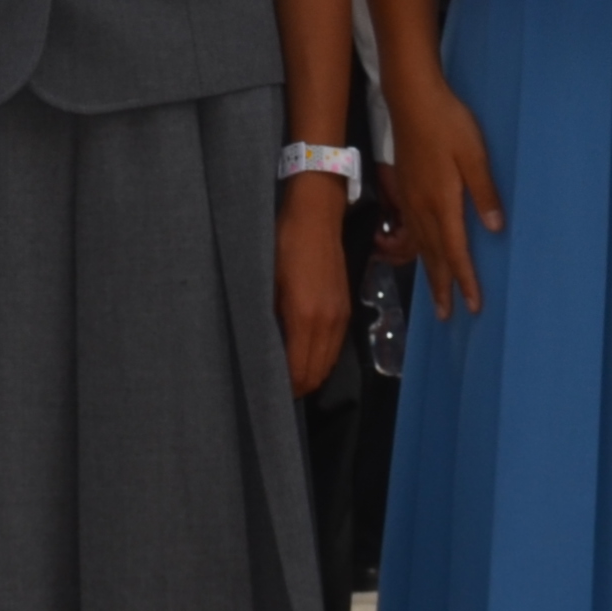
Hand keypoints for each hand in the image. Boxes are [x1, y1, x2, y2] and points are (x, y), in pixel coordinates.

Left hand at [276, 174, 351, 394]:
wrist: (316, 219)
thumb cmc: (282, 246)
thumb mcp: (265, 284)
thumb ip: (268, 321)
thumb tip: (265, 351)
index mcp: (304, 318)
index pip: (299, 371)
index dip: (285, 388)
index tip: (268, 392)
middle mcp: (328, 323)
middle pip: (317, 373)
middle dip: (298, 386)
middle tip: (276, 388)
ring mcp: (341, 316)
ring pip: (328, 363)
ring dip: (311, 373)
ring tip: (290, 373)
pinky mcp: (347, 309)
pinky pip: (336, 347)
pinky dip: (321, 358)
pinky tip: (305, 352)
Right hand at [380, 75, 504, 319]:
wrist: (412, 99)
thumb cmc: (448, 124)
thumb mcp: (474, 154)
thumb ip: (484, 192)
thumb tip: (496, 229)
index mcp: (442, 202)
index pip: (456, 251)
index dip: (465, 280)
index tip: (473, 306)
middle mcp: (423, 207)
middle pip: (434, 256)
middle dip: (442, 287)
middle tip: (446, 316)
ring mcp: (411, 199)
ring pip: (420, 246)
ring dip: (429, 273)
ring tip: (434, 296)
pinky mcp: (405, 189)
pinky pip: (412, 231)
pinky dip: (418, 251)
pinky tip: (421, 253)